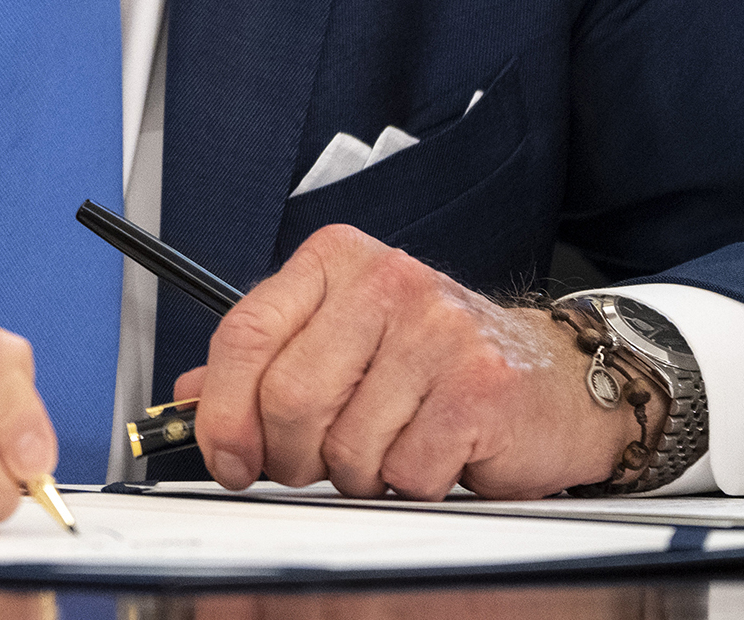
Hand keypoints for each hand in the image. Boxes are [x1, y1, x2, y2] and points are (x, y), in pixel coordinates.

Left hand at [173, 225, 656, 500]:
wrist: (553, 377)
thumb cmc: (437, 358)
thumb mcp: (342, 339)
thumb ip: (265, 361)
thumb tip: (191, 395)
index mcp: (338, 260)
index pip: (245, 331)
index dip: (222, 409)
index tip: (224, 454)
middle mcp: (386, 281)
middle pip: (287, 398)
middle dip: (290, 455)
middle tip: (314, 462)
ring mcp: (437, 331)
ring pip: (344, 445)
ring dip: (356, 474)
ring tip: (387, 446)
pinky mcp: (479, 387)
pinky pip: (404, 472)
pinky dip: (408, 484)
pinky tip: (431, 453)